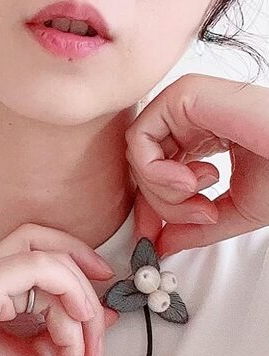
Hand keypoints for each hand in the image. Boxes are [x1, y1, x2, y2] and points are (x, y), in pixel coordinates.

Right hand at [0, 224, 118, 355]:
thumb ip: (62, 330)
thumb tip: (99, 314)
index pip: (34, 250)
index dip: (75, 260)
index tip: (101, 289)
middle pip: (41, 243)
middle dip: (82, 275)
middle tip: (100, 321)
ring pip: (47, 261)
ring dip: (78, 307)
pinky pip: (38, 270)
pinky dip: (66, 297)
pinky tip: (68, 336)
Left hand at [125, 73, 268, 257]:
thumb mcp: (233, 210)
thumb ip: (194, 228)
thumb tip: (162, 245)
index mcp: (200, 138)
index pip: (154, 173)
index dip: (151, 208)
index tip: (155, 236)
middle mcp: (189, 120)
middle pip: (142, 168)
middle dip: (163, 204)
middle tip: (200, 213)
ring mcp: (184, 105)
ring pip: (137, 156)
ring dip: (163, 191)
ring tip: (200, 195)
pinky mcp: (182, 96)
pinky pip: (139, 140)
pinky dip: (156, 172)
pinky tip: (188, 180)